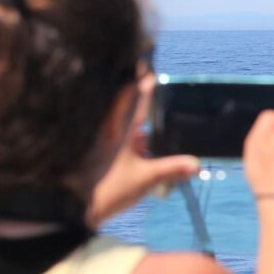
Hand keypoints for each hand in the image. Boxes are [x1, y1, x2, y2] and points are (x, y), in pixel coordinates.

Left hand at [88, 73, 199, 226]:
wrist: (76, 207)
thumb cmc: (110, 186)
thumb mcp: (146, 178)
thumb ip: (172, 169)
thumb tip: (197, 163)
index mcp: (120, 128)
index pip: (134, 96)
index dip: (142, 81)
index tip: (149, 66)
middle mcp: (111, 131)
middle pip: (129, 108)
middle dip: (143, 101)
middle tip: (159, 92)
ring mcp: (106, 144)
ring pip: (127, 127)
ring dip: (143, 126)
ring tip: (163, 124)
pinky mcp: (103, 157)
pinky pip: (124, 143)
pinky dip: (137, 142)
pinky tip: (149, 148)